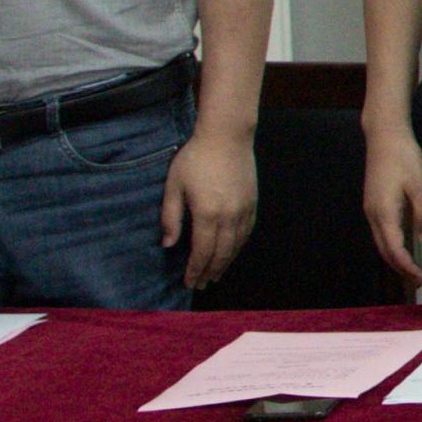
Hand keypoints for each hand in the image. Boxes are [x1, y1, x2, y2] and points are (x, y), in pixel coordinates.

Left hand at [165, 126, 258, 293]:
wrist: (227, 136)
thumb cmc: (195, 158)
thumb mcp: (174, 186)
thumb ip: (171, 217)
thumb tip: (169, 244)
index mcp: (207, 214)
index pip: (202, 252)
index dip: (195, 270)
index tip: (189, 282)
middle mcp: (229, 217)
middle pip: (221, 253)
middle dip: (210, 272)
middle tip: (201, 285)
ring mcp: (244, 210)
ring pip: (236, 246)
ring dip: (225, 263)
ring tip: (216, 275)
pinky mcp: (253, 203)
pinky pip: (247, 232)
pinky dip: (239, 247)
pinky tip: (231, 252)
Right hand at [360, 124, 421, 285]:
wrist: (384, 136)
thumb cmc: (404, 158)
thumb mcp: (420, 185)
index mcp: (384, 212)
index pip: (394, 249)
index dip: (406, 267)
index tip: (419, 280)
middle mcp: (373, 215)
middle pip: (384, 251)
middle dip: (399, 269)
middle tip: (416, 283)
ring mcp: (370, 209)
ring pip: (380, 242)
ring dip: (394, 258)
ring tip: (410, 271)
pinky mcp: (372, 204)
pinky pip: (380, 232)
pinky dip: (390, 245)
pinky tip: (402, 248)